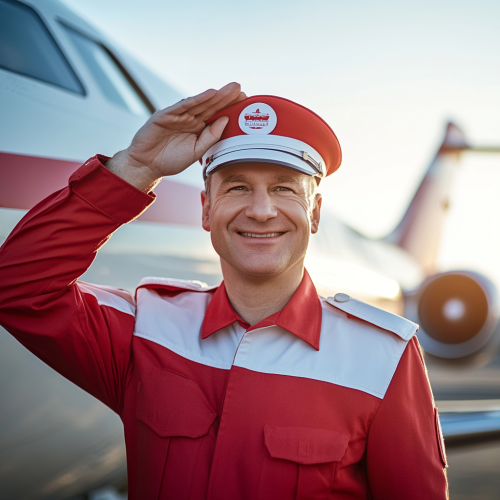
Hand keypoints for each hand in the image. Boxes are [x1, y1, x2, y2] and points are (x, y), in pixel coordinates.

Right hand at [107, 82, 245, 190]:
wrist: (146, 166)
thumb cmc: (170, 160)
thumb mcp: (196, 152)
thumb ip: (210, 137)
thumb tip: (225, 121)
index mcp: (198, 128)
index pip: (217, 115)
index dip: (230, 108)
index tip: (245, 102)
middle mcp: (189, 119)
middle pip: (211, 106)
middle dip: (226, 97)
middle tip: (240, 88)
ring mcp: (178, 116)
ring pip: (199, 103)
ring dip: (215, 95)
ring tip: (230, 89)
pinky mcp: (165, 116)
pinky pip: (182, 106)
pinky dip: (195, 99)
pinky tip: (209, 94)